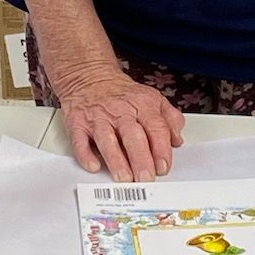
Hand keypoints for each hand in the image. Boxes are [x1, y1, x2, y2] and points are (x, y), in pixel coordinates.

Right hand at [56, 62, 184, 181]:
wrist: (90, 76)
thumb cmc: (123, 94)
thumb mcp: (152, 98)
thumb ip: (169, 118)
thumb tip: (176, 140)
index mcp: (142, 105)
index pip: (156, 127)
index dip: (161, 148)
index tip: (164, 167)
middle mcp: (120, 112)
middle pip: (133, 135)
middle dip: (141, 158)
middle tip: (146, 177)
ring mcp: (98, 118)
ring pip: (107, 139)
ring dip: (116, 159)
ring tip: (124, 177)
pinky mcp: (77, 123)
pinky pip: (79, 140)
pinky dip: (85, 154)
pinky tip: (94, 165)